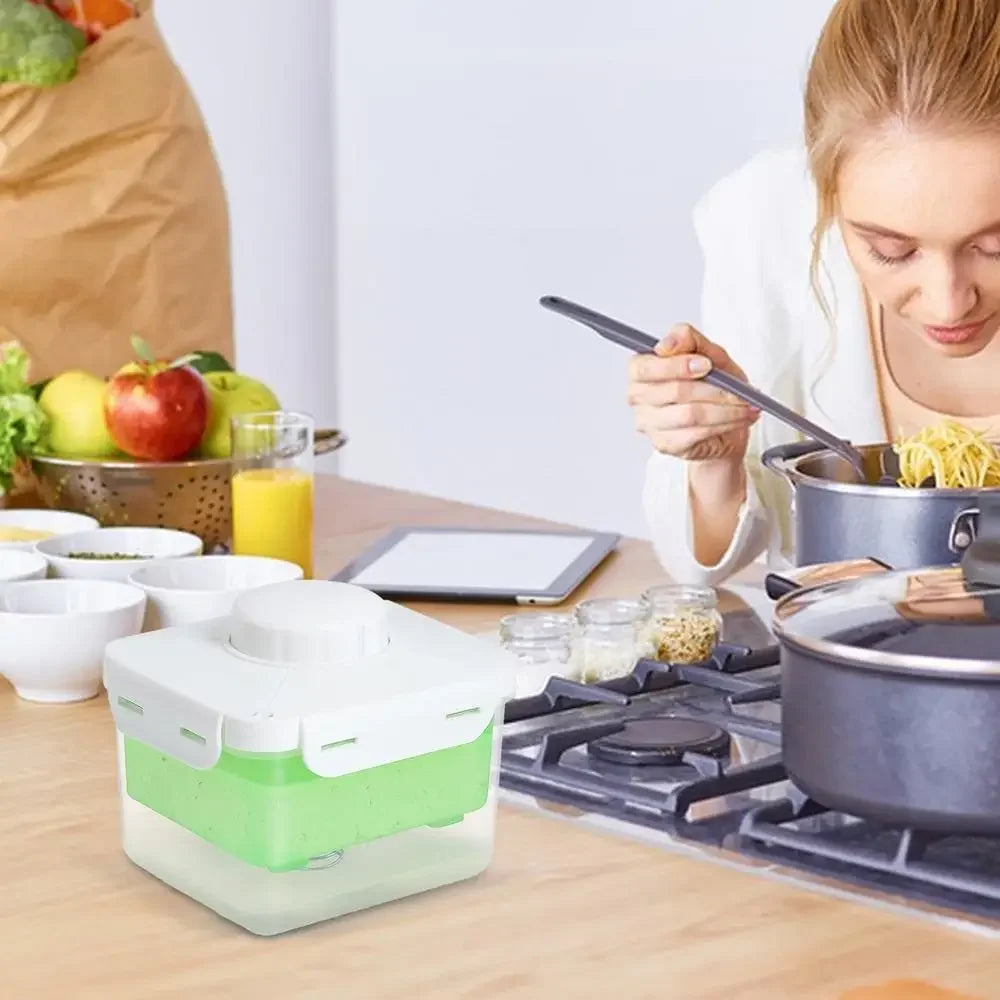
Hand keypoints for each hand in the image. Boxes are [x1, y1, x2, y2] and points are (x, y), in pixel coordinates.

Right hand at [626, 323, 759, 462]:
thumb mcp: (709, 354)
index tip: (706, 365)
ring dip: (725, 409)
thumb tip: (668, 342)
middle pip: (673, 391)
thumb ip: (689, 340)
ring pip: (690, 414)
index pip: (645, 367)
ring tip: (745, 405)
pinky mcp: (665, 444)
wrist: (723, 421)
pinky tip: (738, 418)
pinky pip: (697, 432)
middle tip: (736, 389)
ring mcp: (648, 423)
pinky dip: (725, 424)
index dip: (677, 365)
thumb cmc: (711, 385)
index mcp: (640, 369)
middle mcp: (637, 396)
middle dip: (713, 389)